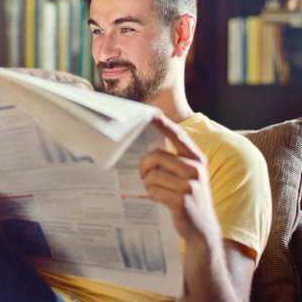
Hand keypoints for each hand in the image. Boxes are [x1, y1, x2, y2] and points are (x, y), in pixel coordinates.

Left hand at [139, 114, 220, 244]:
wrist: (202, 231)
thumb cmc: (188, 198)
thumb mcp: (187, 176)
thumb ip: (174, 160)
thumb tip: (147, 146)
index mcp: (197, 158)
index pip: (178, 135)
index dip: (163, 124)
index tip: (150, 114)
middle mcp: (196, 169)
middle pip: (157, 156)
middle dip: (144, 165)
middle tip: (142, 174)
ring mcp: (190, 185)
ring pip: (153, 175)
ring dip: (147, 183)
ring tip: (152, 188)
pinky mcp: (182, 201)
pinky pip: (154, 191)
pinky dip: (151, 194)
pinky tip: (158, 198)